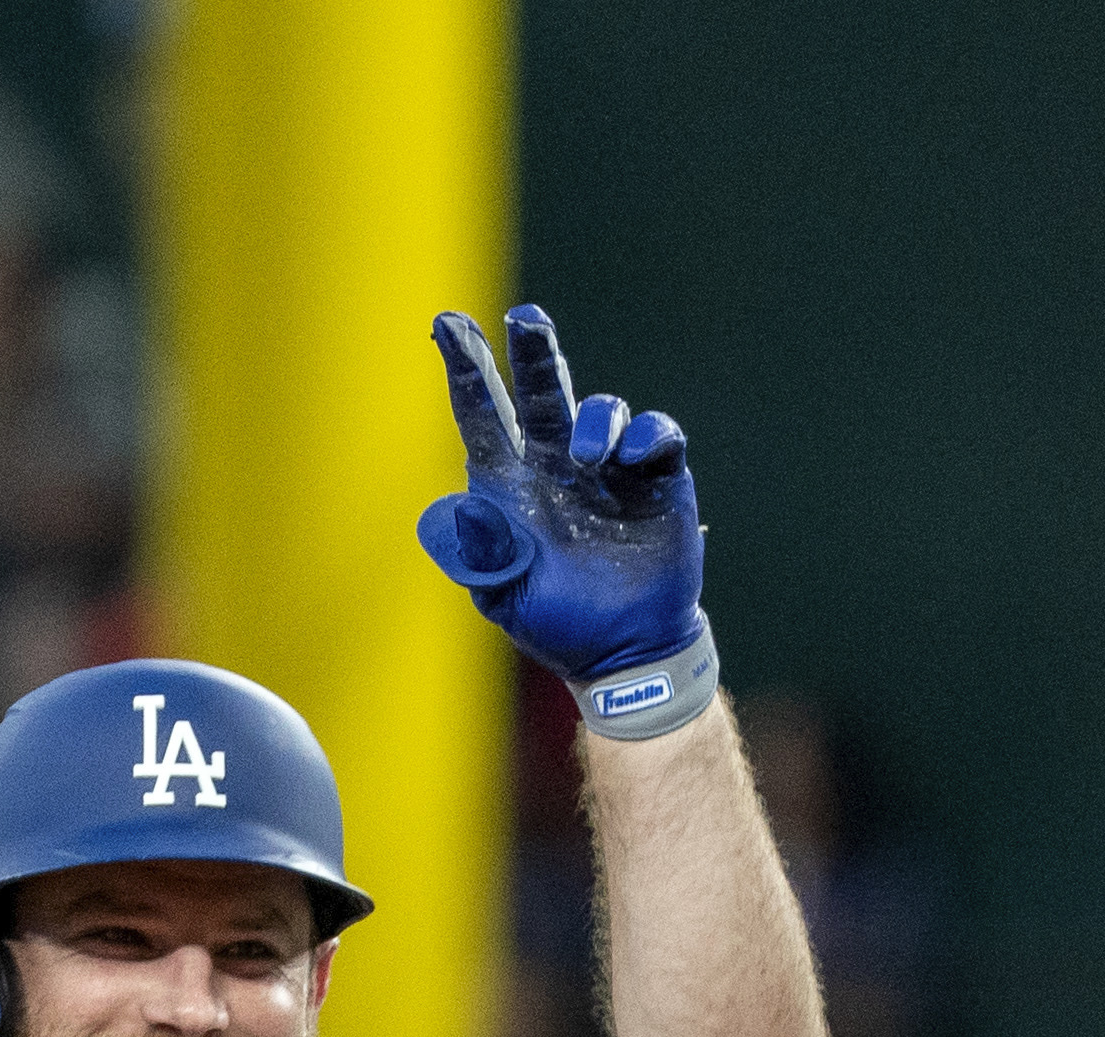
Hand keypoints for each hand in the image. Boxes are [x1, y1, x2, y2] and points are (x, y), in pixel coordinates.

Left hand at [416, 304, 704, 685]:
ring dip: (597, 420)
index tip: (447, 327)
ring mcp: (609, 469)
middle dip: (533, 352)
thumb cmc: (556, 625)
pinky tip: (629, 461)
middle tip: (525, 317)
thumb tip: (461, 506)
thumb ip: (479, 555)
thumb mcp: (505, 598)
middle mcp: (557, 466)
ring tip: (590, 457)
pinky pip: (654, 435)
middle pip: (541, 393)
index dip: (466, 372)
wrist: (625, 651)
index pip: (484, 418)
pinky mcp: (657, 479)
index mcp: (512, 487)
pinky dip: (643, 437)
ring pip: (601, 409)